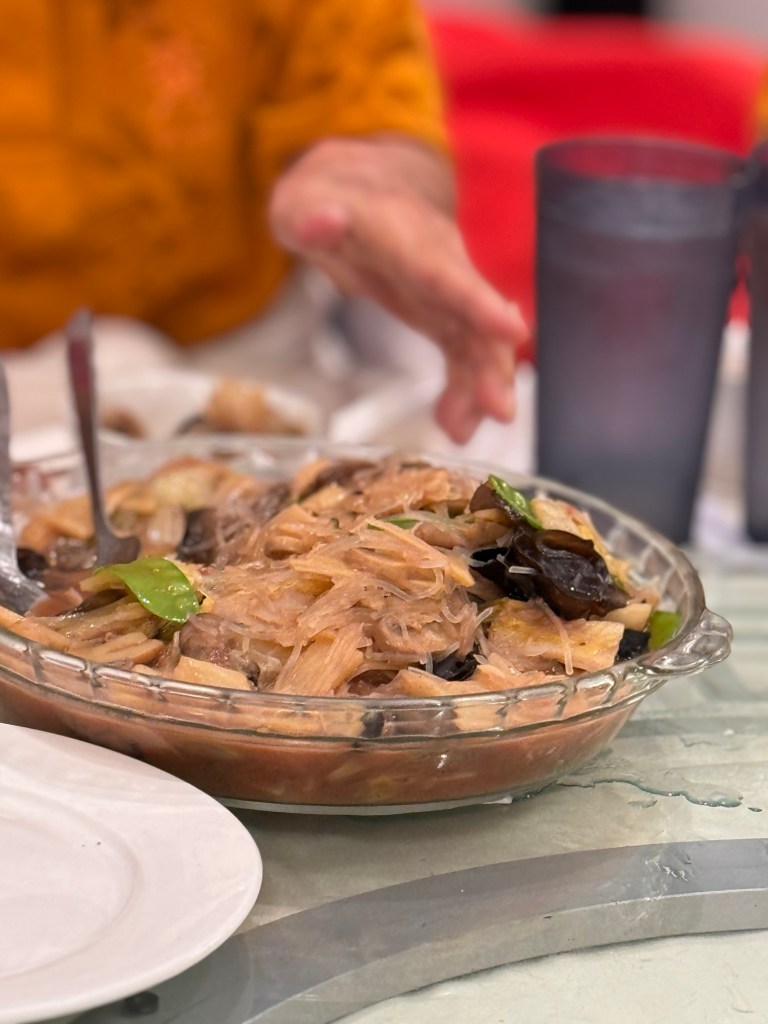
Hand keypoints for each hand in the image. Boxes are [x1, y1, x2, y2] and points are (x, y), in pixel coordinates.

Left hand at [269, 136, 526, 443]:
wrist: (355, 189)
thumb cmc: (323, 199)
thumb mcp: (298, 203)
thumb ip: (307, 216)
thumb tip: (323, 220)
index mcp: (402, 233)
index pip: (442, 270)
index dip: (477, 302)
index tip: (513, 331)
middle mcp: (437, 260)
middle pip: (472, 313)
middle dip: (492, 360)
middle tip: (502, 410)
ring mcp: (445, 288)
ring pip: (476, 339)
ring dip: (480, 386)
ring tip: (465, 431)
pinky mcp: (443, 312)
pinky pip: (463, 354)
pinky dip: (464, 390)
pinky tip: (458, 425)